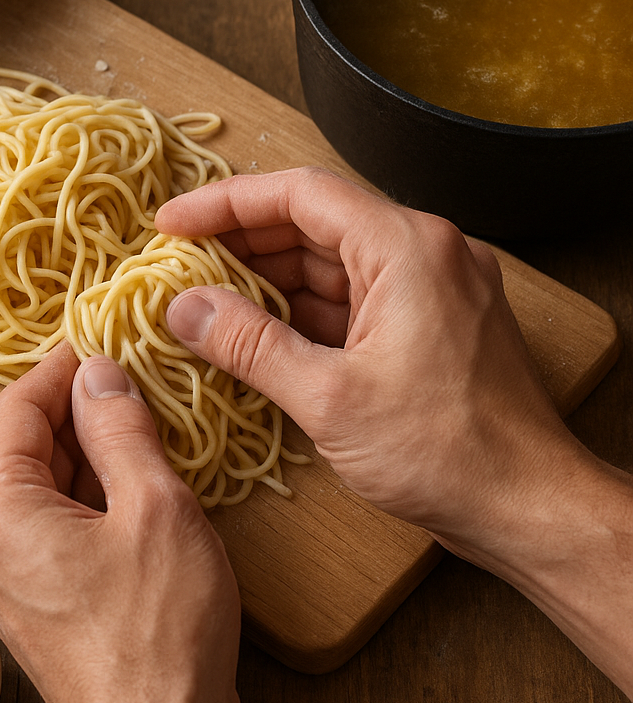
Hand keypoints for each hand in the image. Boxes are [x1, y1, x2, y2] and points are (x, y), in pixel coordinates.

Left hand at [0, 343, 242, 702]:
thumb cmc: (158, 632)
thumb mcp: (153, 506)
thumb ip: (121, 427)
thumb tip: (100, 372)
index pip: (18, 406)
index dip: (63, 366)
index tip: (102, 340)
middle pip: (27, 444)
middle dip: (81, 408)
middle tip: (136, 380)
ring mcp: (4, 574)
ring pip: (44, 483)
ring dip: (91, 451)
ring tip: (146, 426)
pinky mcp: (33, 598)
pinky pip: (54, 522)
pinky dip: (90, 494)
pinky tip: (138, 482)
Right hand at [155, 166, 632, 697]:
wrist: (530, 507)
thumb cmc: (445, 452)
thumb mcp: (329, 398)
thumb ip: (249, 344)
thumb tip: (184, 308)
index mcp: (406, 248)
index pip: (300, 194)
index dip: (226, 202)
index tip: (172, 222)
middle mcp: (425, 252)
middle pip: (315, 223)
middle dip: (242, 242)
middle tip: (178, 265)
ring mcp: (432, 287)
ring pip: (333, 263)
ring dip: (270, 279)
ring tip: (206, 299)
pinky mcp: (431, 323)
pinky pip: (354, 299)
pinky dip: (304, 310)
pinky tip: (258, 330)